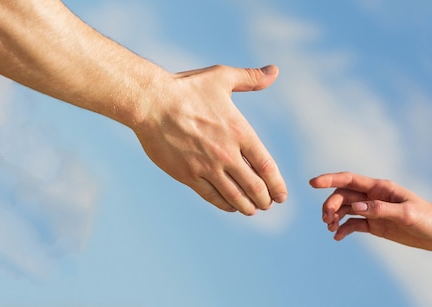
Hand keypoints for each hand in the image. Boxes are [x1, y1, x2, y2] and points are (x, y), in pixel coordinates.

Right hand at [133, 64, 286, 214]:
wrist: (150, 102)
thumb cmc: (186, 88)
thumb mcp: (222, 77)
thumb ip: (250, 78)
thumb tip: (274, 71)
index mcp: (240, 132)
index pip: (266, 167)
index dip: (277, 185)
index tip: (281, 195)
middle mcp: (226, 153)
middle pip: (254, 187)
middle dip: (265, 199)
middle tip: (268, 204)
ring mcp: (207, 167)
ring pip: (235, 197)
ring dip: (248, 206)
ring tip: (253, 209)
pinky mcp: (188, 175)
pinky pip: (212, 197)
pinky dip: (225, 205)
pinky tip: (231, 206)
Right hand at [310, 172, 431, 250]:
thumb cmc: (428, 218)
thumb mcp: (406, 214)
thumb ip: (380, 209)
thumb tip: (356, 206)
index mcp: (380, 187)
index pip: (349, 179)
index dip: (329, 179)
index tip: (312, 183)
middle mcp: (374, 196)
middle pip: (343, 195)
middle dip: (331, 204)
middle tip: (327, 219)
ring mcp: (373, 210)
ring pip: (346, 209)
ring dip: (334, 216)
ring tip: (330, 228)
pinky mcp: (376, 224)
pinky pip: (353, 224)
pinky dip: (343, 230)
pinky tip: (337, 237)